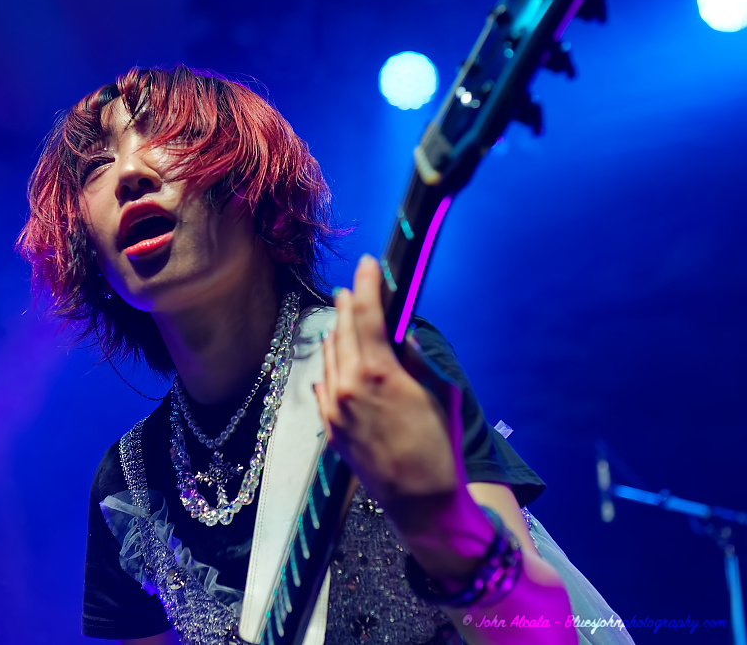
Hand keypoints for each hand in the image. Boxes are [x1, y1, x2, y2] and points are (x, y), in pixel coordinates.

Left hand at [313, 255, 467, 531]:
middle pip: (343, 331)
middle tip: (351, 286)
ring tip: (343, 316)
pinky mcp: (331, 428)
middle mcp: (349, 386)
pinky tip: (334, 358)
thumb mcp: (441, 394)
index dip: (368, 285)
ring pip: (329, 357)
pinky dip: (330, 366)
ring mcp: (335, 409)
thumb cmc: (440, 446)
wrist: (421, 500)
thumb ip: (418, 360)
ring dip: (337, 333)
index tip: (368, 264)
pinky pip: (324, 385)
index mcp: (379, 373)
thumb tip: (403, 334)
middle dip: (348, 305)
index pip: (368, 315)